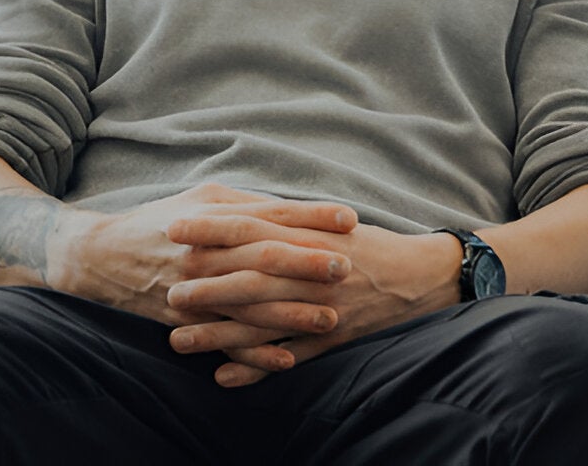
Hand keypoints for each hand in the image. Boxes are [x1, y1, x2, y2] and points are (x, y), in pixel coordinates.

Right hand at [59, 183, 359, 334]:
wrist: (101, 257)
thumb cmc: (162, 221)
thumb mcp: (202, 198)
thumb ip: (246, 205)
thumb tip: (294, 209)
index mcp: (213, 217)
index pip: (271, 214)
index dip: (311, 217)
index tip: (349, 219)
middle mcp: (205, 252)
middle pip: (263, 256)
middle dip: (307, 263)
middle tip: (347, 267)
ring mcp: (194, 289)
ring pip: (249, 304)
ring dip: (291, 314)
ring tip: (329, 319)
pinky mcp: (185, 321)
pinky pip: (225, 340)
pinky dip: (255, 354)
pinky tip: (287, 360)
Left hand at [162, 221, 461, 385]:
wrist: (421, 275)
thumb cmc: (370, 246)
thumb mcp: (330, 223)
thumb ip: (288, 220)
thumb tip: (240, 211)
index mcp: (311, 237)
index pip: (252, 227)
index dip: (212, 227)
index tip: (174, 227)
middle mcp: (313, 273)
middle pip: (249, 278)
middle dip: (205, 285)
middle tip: (166, 291)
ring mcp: (321, 308)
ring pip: (261, 322)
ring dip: (217, 333)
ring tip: (177, 340)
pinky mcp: (331, 338)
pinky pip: (287, 356)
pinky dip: (254, 368)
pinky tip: (221, 376)